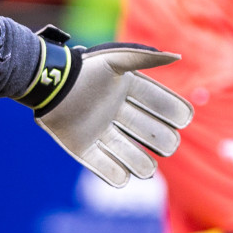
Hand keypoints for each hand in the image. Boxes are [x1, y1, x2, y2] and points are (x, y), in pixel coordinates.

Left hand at [19, 26, 193, 187]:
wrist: (49, 84)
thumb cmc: (84, 70)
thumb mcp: (115, 61)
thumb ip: (145, 59)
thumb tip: (178, 57)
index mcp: (128, 92)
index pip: (160, 105)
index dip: (174, 113)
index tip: (184, 119)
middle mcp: (117, 114)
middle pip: (150, 133)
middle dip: (163, 140)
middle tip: (167, 144)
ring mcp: (100, 132)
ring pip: (130, 155)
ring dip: (140, 163)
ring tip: (145, 168)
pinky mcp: (82, 147)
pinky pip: (102, 167)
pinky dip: (114, 174)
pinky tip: (123, 176)